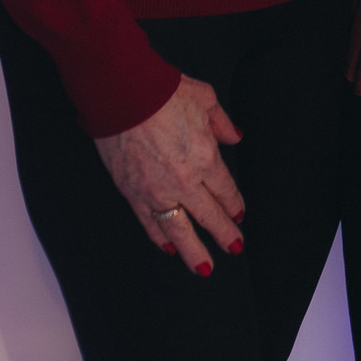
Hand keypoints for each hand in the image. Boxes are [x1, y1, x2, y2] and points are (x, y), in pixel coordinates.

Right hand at [95, 76, 244, 275]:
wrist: (121, 95)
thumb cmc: (161, 92)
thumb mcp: (204, 98)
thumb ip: (222, 122)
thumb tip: (234, 136)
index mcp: (205, 158)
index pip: (225, 191)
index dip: (234, 205)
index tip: (239, 214)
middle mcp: (184, 181)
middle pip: (209, 216)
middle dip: (224, 234)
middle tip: (234, 247)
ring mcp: (157, 192)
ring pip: (180, 231)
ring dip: (194, 251)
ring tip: (204, 267)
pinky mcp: (132, 194)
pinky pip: (150, 224)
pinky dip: (160, 239)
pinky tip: (168, 248)